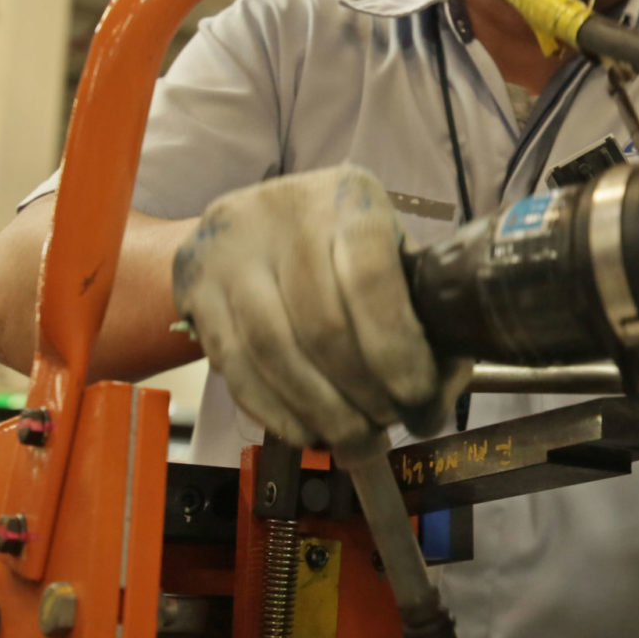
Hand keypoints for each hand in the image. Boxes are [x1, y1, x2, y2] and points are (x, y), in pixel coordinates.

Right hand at [172, 165, 457, 445]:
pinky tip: (309, 431)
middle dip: (364, 394)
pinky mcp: (195, 289)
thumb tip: (443, 386)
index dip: (397, 351)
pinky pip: (236, 367)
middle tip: (390, 426)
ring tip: (355, 441)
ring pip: (275, 352)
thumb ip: (419, 309)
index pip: (371, 279)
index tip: (419, 398)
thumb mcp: (385, 251)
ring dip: (322, 412)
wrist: (243, 227)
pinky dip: (278, 412)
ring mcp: (229, 249)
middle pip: (322, 325)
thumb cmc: (334, 246)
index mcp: (347, 196)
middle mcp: (283, 211)